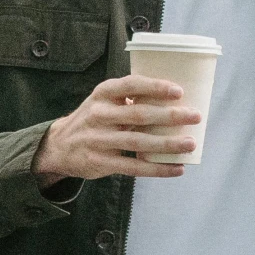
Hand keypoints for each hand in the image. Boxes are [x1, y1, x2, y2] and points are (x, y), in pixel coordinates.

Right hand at [34, 75, 200, 182]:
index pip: (130, 85)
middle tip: (195, 116)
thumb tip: (178, 98)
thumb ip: (130, 98)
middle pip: (139, 115)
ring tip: (190, 143)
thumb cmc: (95, 119)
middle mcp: (98, 114)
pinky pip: (133, 167)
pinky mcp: (100, 162)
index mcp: (102, 94)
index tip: (179, 91)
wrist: (58, 146)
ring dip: (167, 144)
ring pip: (138, 142)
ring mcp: (97, 140)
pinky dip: (157, 169)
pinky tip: (177, 168)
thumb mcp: (104, 101)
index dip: (155, 87)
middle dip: (170, 116)